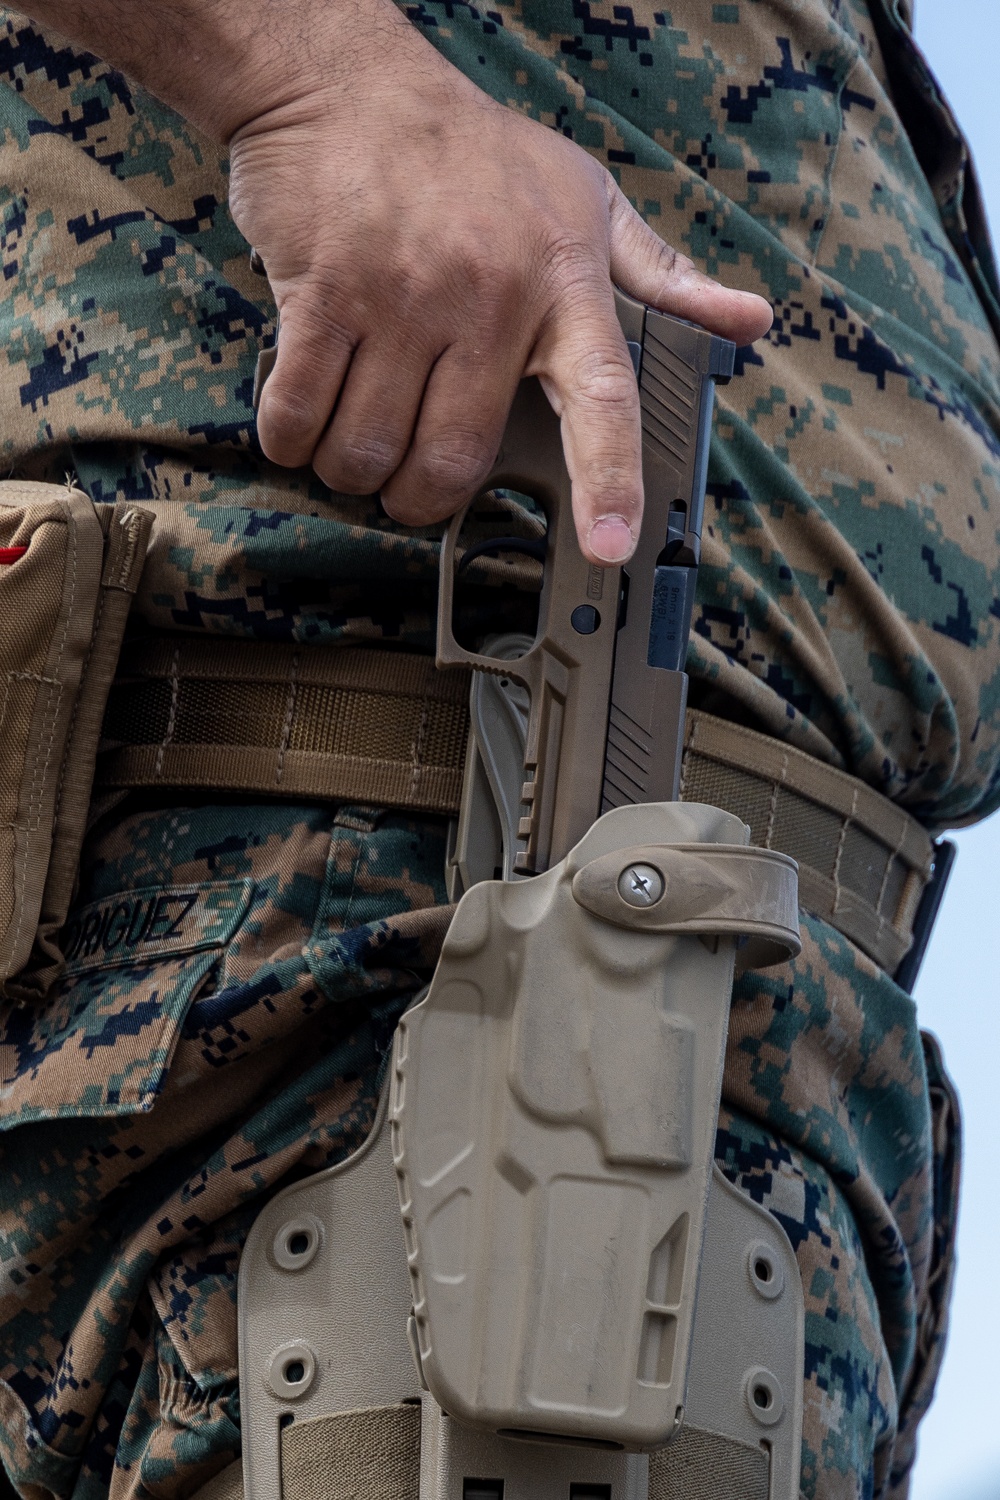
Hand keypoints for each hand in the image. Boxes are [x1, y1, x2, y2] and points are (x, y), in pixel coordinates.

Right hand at [227, 0, 770, 563]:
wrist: (347, 84)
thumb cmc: (474, 154)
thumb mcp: (587, 200)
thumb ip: (661, 276)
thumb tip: (745, 321)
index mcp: (565, 283)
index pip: (603, 398)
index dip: (609, 482)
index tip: (611, 546)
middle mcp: (490, 295)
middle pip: (454, 460)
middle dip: (421, 501)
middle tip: (410, 490)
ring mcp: (402, 295)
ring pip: (371, 450)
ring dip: (353, 474)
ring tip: (352, 451)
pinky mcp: (322, 292)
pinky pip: (301, 412)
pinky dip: (292, 441)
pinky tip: (300, 426)